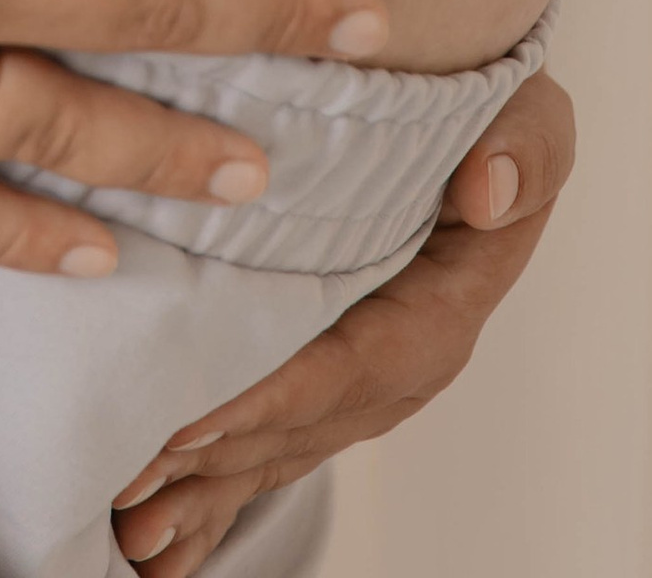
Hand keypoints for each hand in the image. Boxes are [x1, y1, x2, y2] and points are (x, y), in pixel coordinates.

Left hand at [109, 67, 575, 567]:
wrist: (475, 130)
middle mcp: (399, 365)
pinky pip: (271, 447)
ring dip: (203, 494)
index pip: (350, 364)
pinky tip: (155, 544)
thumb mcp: (527, 116)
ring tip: (128, 528)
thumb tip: (486, 193)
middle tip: (125, 483)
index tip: (192, 417)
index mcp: (441, 312)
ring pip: (276, 449)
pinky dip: (212, 495)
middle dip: (215, 462)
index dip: (271, 394)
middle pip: (299, 425)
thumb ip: (523, 150)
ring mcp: (360, 384)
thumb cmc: (491, 118)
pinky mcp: (325, 382)